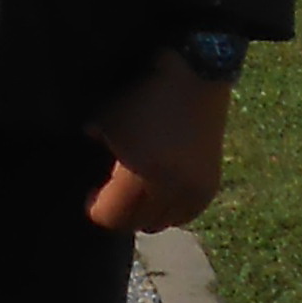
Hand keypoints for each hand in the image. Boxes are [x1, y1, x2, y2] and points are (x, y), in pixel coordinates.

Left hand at [86, 49, 230, 233]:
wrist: (195, 78)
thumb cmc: (145, 95)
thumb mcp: (107, 117)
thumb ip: (95, 141)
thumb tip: (91, 152)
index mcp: (139, 175)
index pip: (111, 217)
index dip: (96, 208)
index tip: (91, 195)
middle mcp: (168, 191)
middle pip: (136, 224)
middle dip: (120, 213)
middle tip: (112, 195)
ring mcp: (192, 192)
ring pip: (161, 223)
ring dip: (146, 214)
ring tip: (137, 193)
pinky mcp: (210, 187)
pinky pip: (184, 216)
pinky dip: (170, 210)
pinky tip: (160, 193)